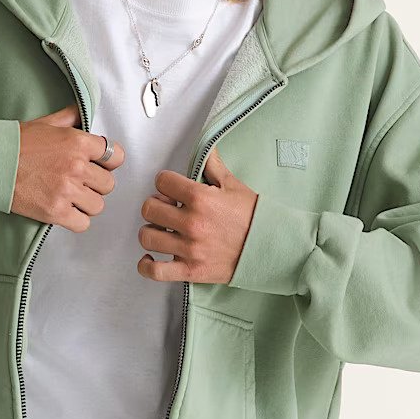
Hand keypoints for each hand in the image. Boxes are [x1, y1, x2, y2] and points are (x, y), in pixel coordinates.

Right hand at [12, 104, 124, 230]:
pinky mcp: (55, 211)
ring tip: (70, 198)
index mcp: (78, 143)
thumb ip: (70, 118)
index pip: (115, 157)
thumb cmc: (14, 142)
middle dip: (96, 184)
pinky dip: (76, 220)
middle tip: (79, 183)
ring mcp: (67, 190)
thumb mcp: (47, 123)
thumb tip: (83, 114)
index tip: (98, 166)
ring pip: (98, 205)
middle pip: (108, 184)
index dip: (108, 163)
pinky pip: (83, 223)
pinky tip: (65, 211)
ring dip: (86, 204)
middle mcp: (77, 166)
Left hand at [136, 145, 258, 282]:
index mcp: (201, 198)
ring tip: (164, 230)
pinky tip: (151, 256)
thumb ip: (213, 166)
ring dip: (152, 231)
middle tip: (168, 208)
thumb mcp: (234, 185)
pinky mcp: (191, 271)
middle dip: (156, 205)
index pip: (162, 181)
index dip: (166, 183)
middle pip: (149, 208)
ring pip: (147, 236)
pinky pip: (155, 271)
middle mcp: (192, 223)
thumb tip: (207, 147)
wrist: (273, 248)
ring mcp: (190, 249)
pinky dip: (146, 265)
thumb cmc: (254, 217)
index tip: (173, 189)